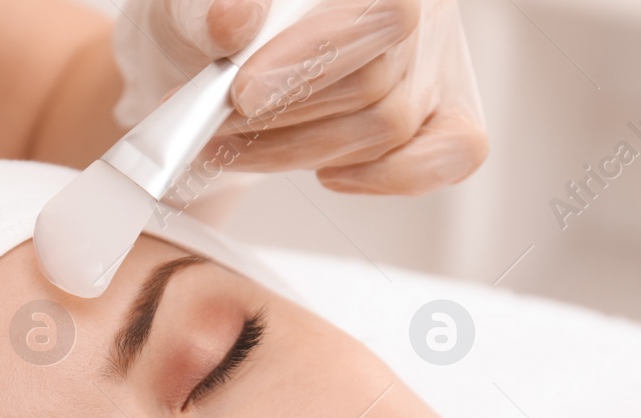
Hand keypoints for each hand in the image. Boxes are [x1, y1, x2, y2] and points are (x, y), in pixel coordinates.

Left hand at [111, 0, 487, 194]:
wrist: (216, 61)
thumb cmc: (214, 23)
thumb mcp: (188, 7)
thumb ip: (204, 7)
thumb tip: (234, 21)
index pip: (379, 12)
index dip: (315, 57)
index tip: (245, 93)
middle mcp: (420, 6)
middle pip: (376, 79)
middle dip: (288, 117)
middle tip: (219, 127)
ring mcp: (438, 61)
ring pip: (389, 127)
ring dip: (302, 151)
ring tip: (238, 146)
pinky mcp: (447, 115)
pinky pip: (452, 155)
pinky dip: (386, 176)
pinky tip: (327, 171)